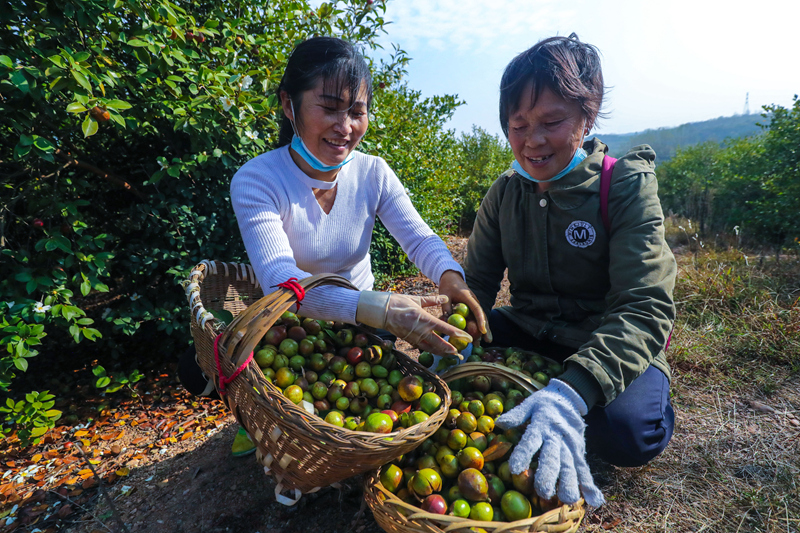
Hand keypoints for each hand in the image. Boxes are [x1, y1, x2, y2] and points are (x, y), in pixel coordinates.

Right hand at [356, 291, 471, 356]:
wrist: (381, 311)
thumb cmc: (398, 302)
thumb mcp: (417, 299)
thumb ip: (432, 300)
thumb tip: (445, 297)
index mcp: (424, 319)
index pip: (445, 328)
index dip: (458, 334)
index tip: (467, 338)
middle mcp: (421, 331)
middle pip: (439, 344)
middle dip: (451, 349)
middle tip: (461, 354)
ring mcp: (414, 337)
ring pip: (431, 348)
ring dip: (442, 353)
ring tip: (451, 356)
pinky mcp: (409, 340)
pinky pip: (423, 347)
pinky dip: (431, 350)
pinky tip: (437, 351)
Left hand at [438, 270, 491, 343]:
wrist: (451, 277)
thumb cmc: (448, 286)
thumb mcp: (445, 296)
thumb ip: (446, 308)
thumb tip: (447, 322)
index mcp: (469, 297)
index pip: (477, 310)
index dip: (480, 320)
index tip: (482, 331)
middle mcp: (474, 302)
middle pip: (482, 316)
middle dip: (485, 329)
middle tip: (488, 341)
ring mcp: (473, 305)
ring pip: (480, 319)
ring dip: (481, 331)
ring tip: (481, 343)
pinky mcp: (471, 308)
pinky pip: (474, 319)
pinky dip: (476, 327)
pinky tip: (476, 337)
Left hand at [495, 379, 604, 507]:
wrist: (570, 397)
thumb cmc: (544, 404)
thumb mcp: (529, 404)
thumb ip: (517, 414)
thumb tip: (499, 423)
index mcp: (541, 425)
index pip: (531, 440)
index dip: (523, 454)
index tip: (514, 468)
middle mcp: (556, 437)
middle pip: (553, 457)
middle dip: (549, 475)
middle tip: (543, 492)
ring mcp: (570, 446)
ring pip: (570, 466)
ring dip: (570, 483)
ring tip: (568, 500)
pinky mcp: (579, 452)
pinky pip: (584, 469)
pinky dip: (589, 484)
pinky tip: (594, 500)